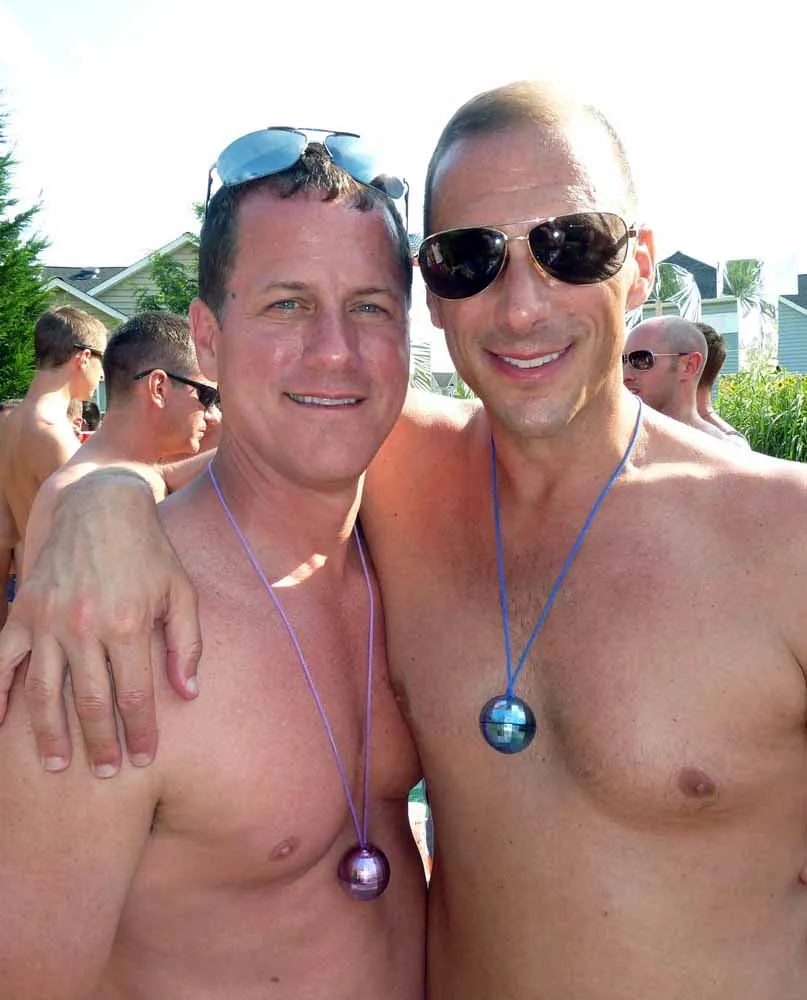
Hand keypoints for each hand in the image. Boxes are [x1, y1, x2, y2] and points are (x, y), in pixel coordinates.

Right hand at [0, 469, 201, 776]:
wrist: (102, 506)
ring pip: (44, 692)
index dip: (139, 733)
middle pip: (89, 702)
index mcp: (129, 624)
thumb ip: (187, 645)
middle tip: (106, 775)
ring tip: (57, 765)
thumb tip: (189, 695)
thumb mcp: (182, 593)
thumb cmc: (150, 553)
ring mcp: (48, 619)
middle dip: (99, 744)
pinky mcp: (24, 611)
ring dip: (50, 733)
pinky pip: (3, 662)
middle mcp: (85, 626)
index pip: (134, 697)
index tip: (143, 758)